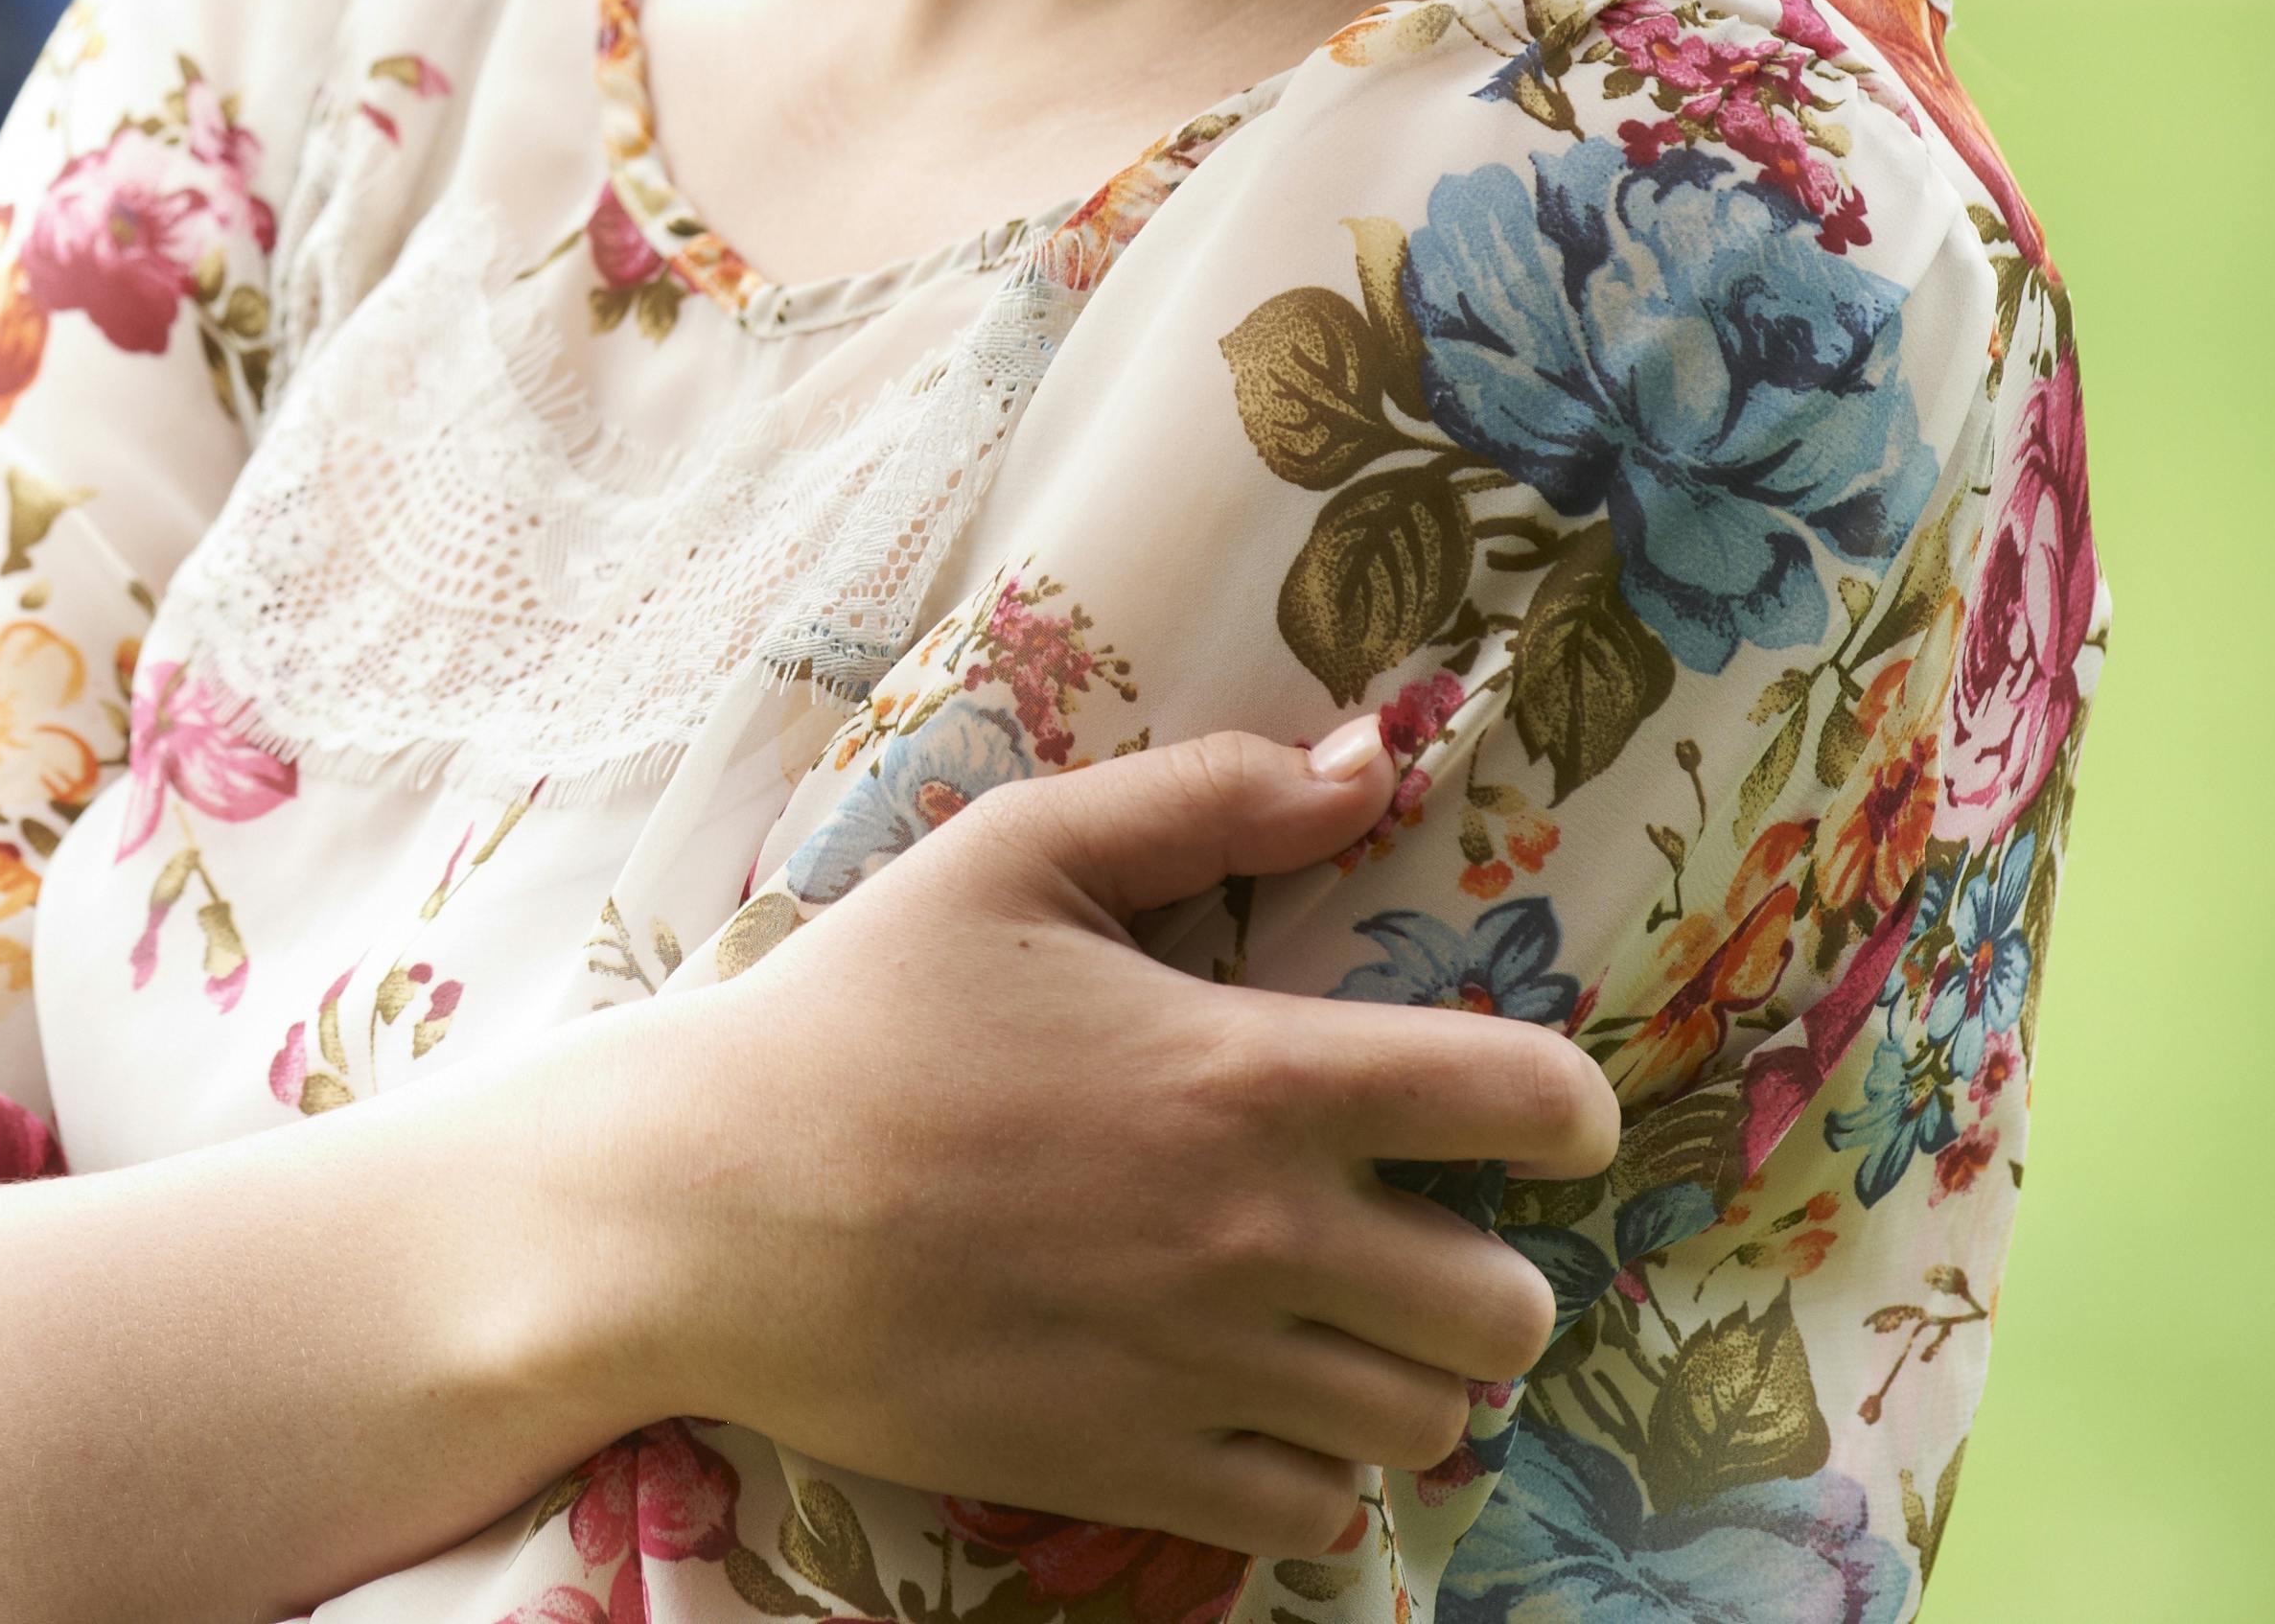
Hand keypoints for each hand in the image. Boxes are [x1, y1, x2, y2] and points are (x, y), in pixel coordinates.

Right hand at [528, 719, 1611, 1561]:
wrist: (706, 1210)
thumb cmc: (858, 1016)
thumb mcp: (1012, 855)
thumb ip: (1202, 799)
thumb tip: (1363, 762)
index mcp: (1245, 1074)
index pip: (1519, 1102)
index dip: (1568, 1110)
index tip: (1538, 1118)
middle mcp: (1254, 1236)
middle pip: (1509, 1308)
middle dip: (1493, 1275)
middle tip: (1420, 1241)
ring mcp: (1198, 1369)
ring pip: (1426, 1421)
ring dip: (1409, 1376)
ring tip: (1340, 1329)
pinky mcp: (1132, 1468)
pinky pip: (1314, 1511)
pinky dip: (1315, 1468)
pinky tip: (1255, 1406)